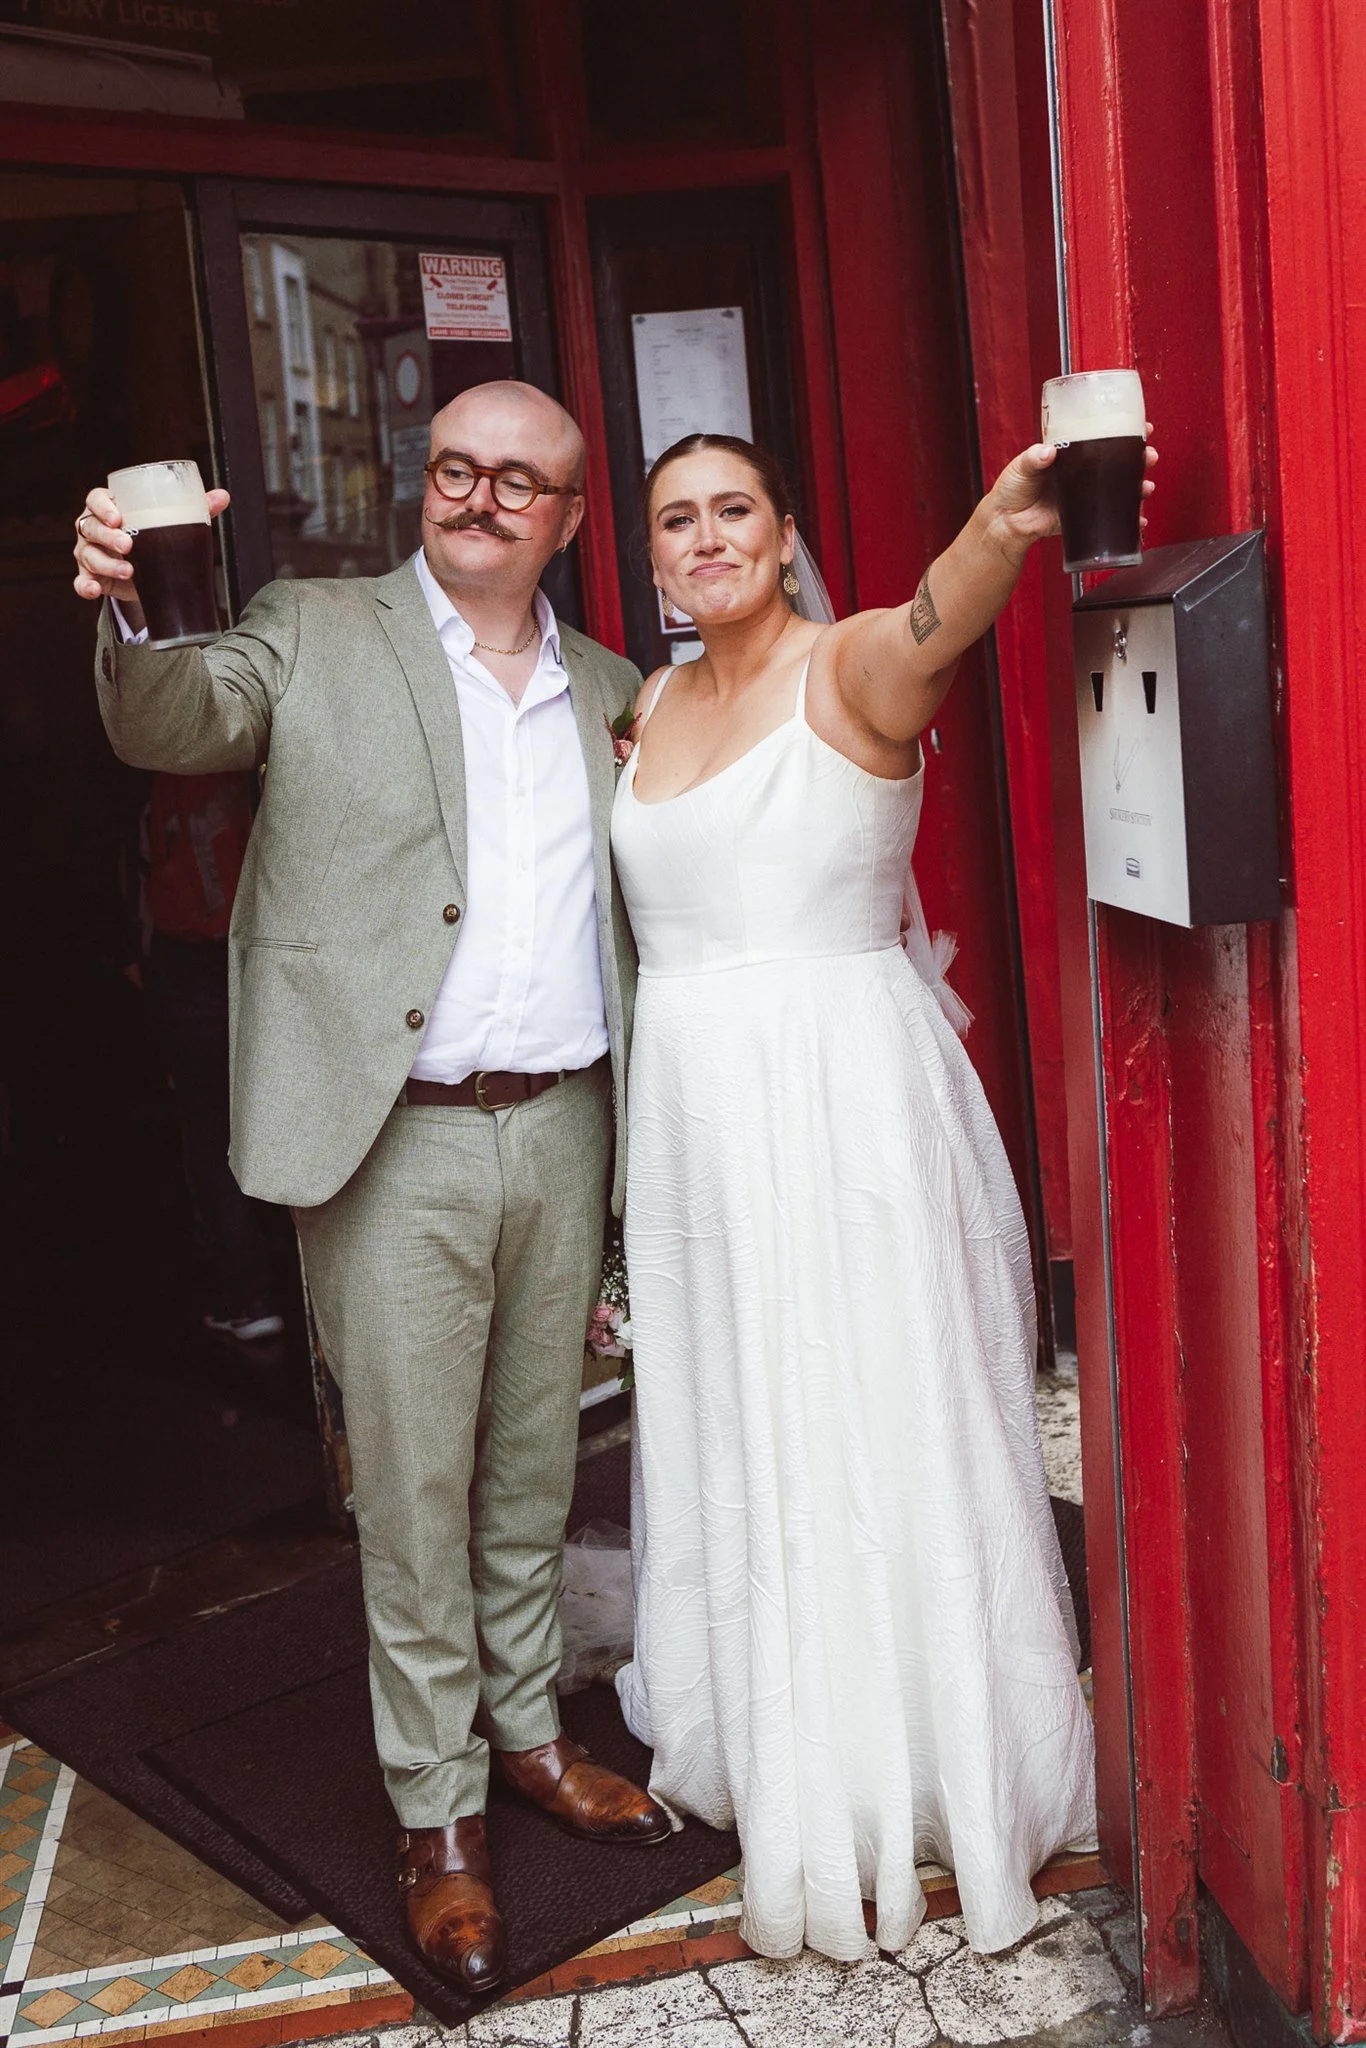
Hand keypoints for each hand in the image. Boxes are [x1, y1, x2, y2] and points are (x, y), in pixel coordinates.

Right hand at [73, 484, 230, 617]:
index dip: (102, 506)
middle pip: (90, 526)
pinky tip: (94, 590)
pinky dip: (85, 586)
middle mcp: (94, 528)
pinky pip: (81, 581)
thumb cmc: (156, 538)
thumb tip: (223, 496)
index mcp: (110, 508)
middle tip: (128, 546)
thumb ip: (196, 510)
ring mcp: (88, 552)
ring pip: (87, 554)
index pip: (96, 499)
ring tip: (129, 572)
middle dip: (107, 536)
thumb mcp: (173, 524)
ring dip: (106, 564)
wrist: (151, 573)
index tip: (118, 517)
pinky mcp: (90, 576)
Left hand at [984, 431, 1158, 560]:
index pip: (1100, 438)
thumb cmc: (1011, 490)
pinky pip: (1108, 516)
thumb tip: (1048, 451)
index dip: (1122, 431)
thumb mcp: (1021, 467)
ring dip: (1137, 486)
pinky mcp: (1082, 516)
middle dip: (1139, 458)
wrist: (1005, 523)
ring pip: (1118, 488)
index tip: (1143, 427)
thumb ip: (1034, 458)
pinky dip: (1126, 519)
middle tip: (1149, 456)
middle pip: (1117, 462)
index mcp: (1069, 454)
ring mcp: (1084, 494)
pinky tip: (1138, 518)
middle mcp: (1081, 472)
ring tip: (1146, 487)